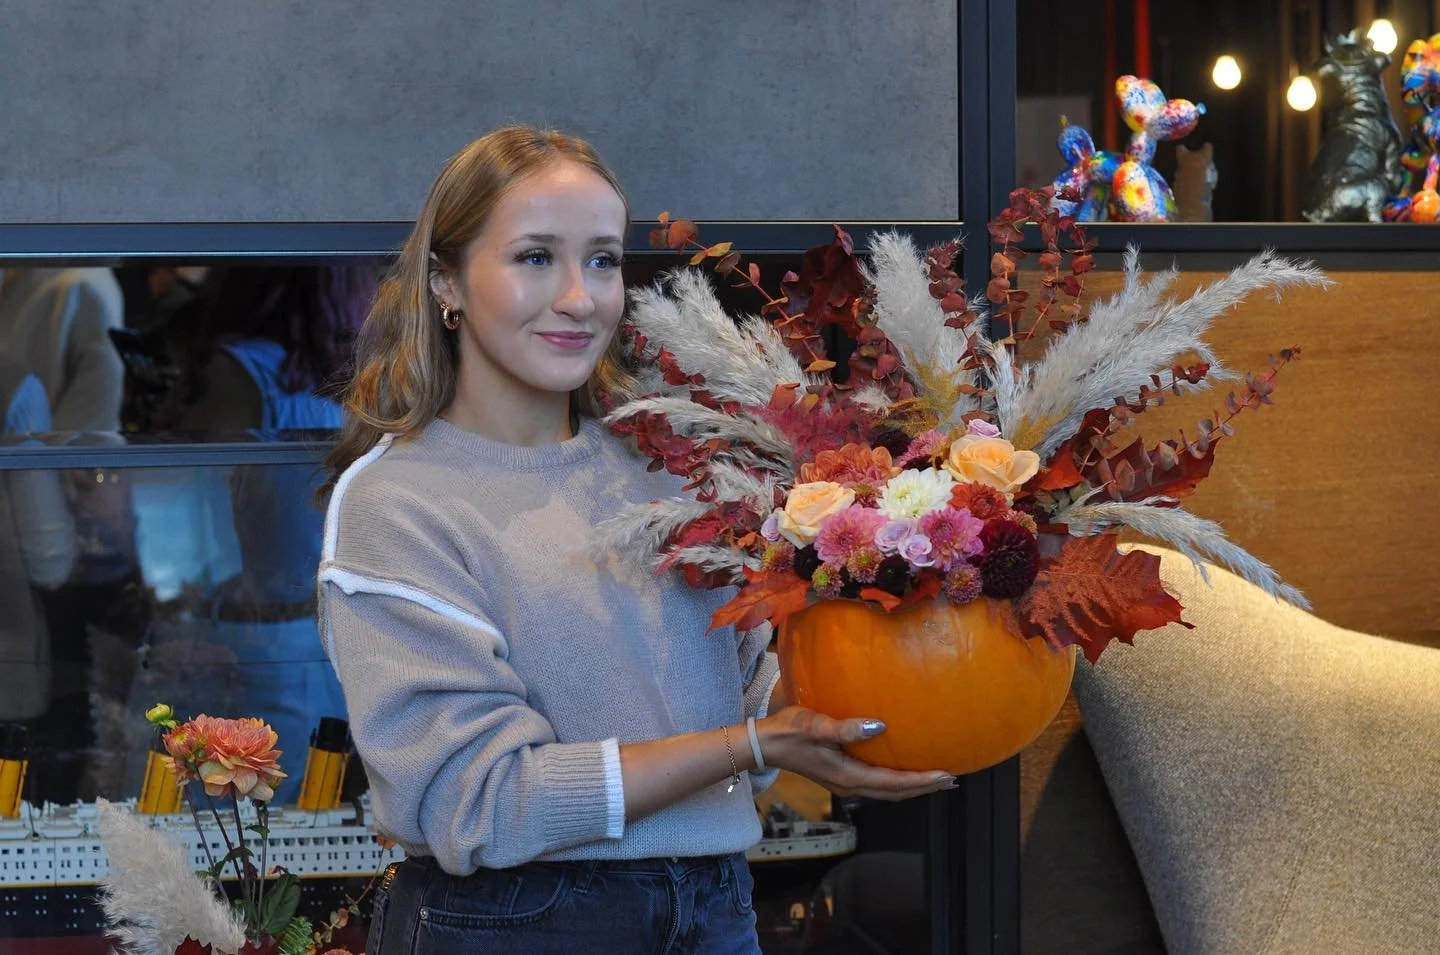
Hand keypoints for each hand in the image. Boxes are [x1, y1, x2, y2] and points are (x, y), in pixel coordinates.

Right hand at [756, 706, 955, 800]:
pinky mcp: (841, 776)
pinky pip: (877, 784)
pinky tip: (902, 769)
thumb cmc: (788, 731)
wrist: (764, 744)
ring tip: (935, 779)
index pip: (894, 783)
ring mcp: (845, 783)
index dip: (922, 781)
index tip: (946, 775)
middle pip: (896, 793)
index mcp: (848, 776)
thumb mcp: (815, 726)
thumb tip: (879, 726)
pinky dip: (897, 781)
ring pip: (888, 791)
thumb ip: (845, 728)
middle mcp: (850, 785)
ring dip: (913, 786)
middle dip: (925, 788)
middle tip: (952, 780)